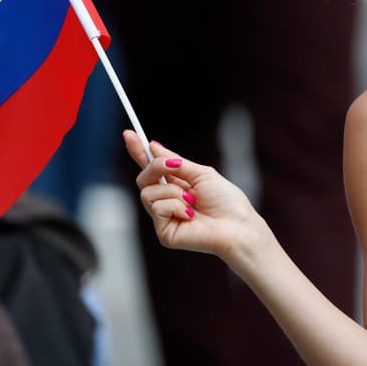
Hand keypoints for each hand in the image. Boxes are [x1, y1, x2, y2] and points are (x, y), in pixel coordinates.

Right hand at [124, 131, 263, 262]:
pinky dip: (176, 206)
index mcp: (176, 186)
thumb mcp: (200, 173)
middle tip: (174, 165)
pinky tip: (190, 214)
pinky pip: (157, 207)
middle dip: (156, 167)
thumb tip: (154, 146)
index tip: (129, 133)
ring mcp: (164, 218)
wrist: (237, 225)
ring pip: (148, 193)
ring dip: (173, 191)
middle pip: (143, 178)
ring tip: (192, 200)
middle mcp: (167, 201)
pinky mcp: (164, 232)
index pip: (151, 168)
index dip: (139, 151)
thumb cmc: (226, 201)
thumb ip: (175, 161)